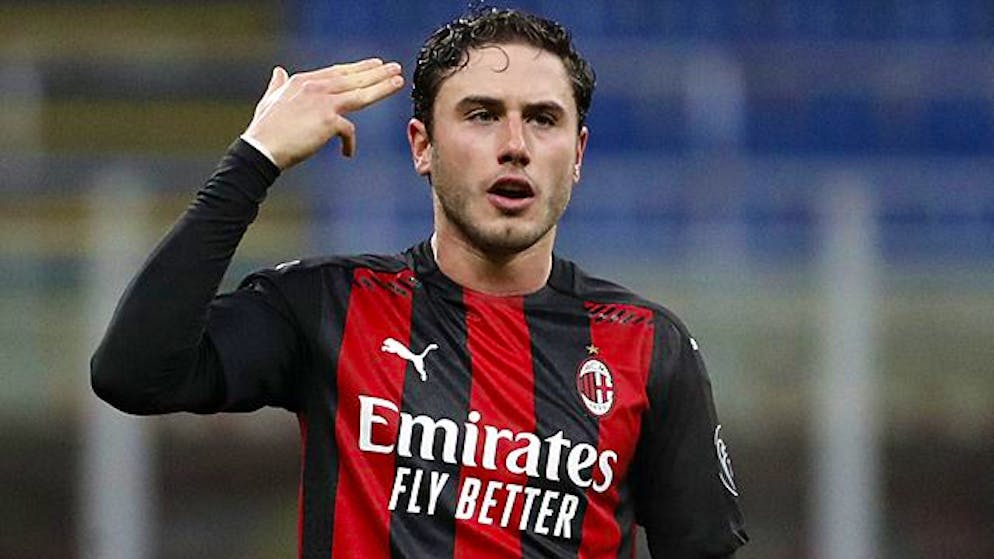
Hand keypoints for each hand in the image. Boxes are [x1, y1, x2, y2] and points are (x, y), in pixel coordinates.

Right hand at [244, 58, 404, 168]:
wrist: (262, 148)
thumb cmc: (264, 129)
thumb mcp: (270, 99)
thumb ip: (277, 84)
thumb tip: (277, 71)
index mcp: (303, 81)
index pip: (337, 71)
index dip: (357, 68)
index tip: (374, 65)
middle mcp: (315, 87)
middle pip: (353, 78)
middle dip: (376, 72)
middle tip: (395, 68)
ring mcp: (323, 102)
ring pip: (360, 94)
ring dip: (382, 87)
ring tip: (398, 83)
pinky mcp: (328, 121)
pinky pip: (348, 131)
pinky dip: (349, 143)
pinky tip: (347, 153)